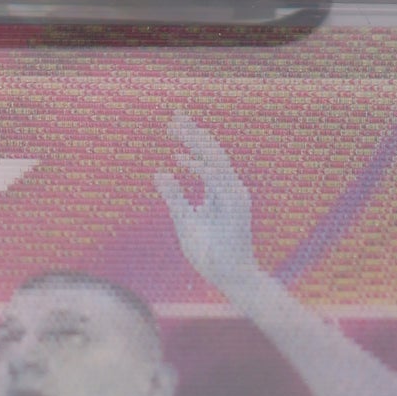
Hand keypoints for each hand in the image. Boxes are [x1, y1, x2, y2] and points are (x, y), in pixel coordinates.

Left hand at [153, 115, 265, 305]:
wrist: (229, 278)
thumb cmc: (209, 253)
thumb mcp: (184, 220)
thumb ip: (174, 197)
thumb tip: (160, 173)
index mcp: (219, 190)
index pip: (207, 157)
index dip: (192, 138)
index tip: (174, 123)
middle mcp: (230, 188)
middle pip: (213, 152)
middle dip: (193, 133)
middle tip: (174, 117)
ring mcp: (235, 196)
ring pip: (216, 161)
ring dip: (196, 144)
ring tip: (176, 130)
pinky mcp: (236, 207)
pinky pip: (217, 181)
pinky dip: (199, 168)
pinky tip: (181, 159)